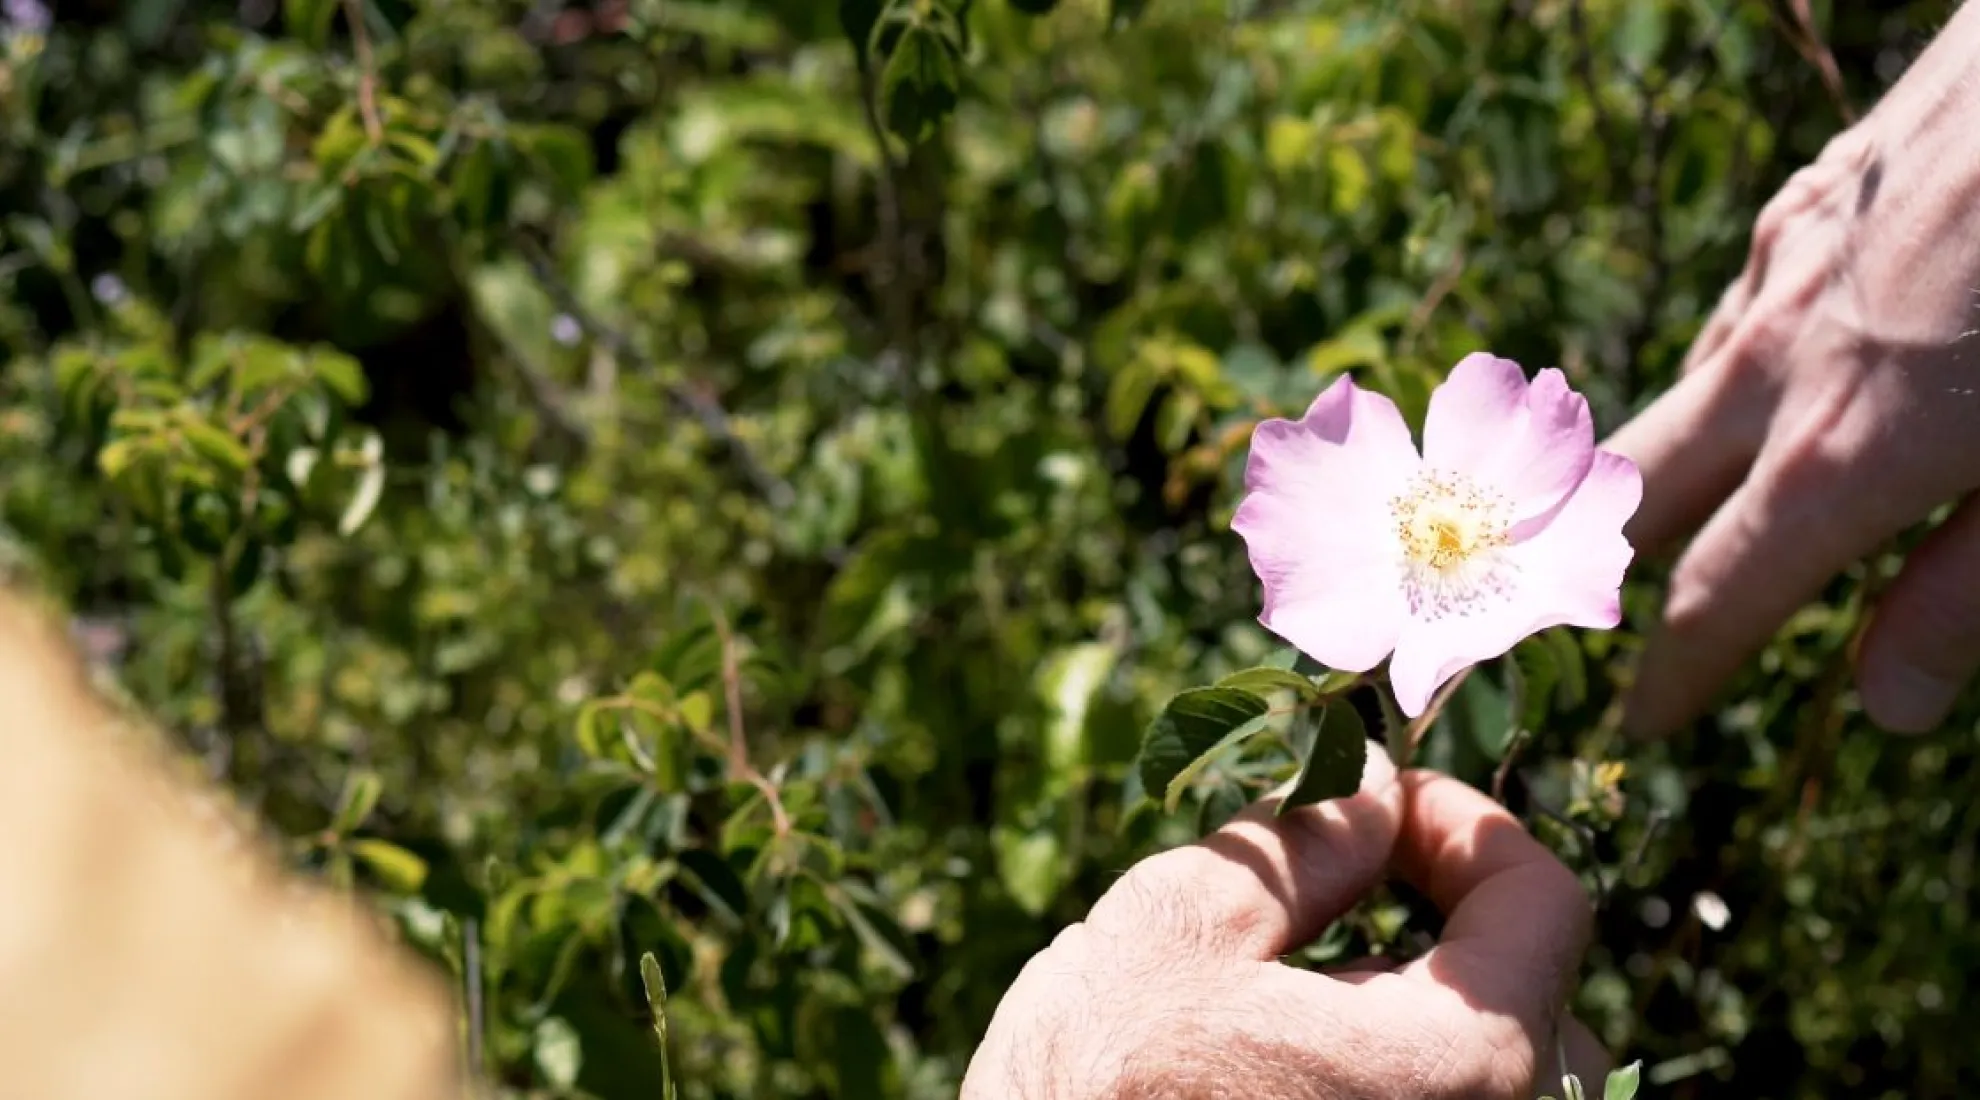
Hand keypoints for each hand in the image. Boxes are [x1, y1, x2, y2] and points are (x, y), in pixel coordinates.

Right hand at [961, 753, 1607, 1099]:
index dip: (1462, 823)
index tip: (1381, 803)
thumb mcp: (1175, 929)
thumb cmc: (1093, 1098)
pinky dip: (1387, 1080)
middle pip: (1528, 995)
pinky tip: (1282, 1071)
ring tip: (1289, 993)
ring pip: (1486, 1076)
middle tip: (1329, 886)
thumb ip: (1303, 843)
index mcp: (1464, 1062)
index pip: (1542, 900)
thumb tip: (1375, 792)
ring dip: (1414, 1008)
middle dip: (1440, 919)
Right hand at [1609, 2, 1979, 734]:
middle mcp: (1777, 363)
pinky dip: (1726, 371)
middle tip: (1587, 625)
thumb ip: (1970, 594)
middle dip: (1597, 567)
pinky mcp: (1810, 196)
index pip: (1712, 599)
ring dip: (1660, 466)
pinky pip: (1735, 310)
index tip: (1636, 728)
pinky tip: (1767, 369)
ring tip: (1665, 515)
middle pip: (1634, 492)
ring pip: (1683, 391)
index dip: (1670, 675)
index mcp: (1840, 456)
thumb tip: (1888, 702)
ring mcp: (1782, 269)